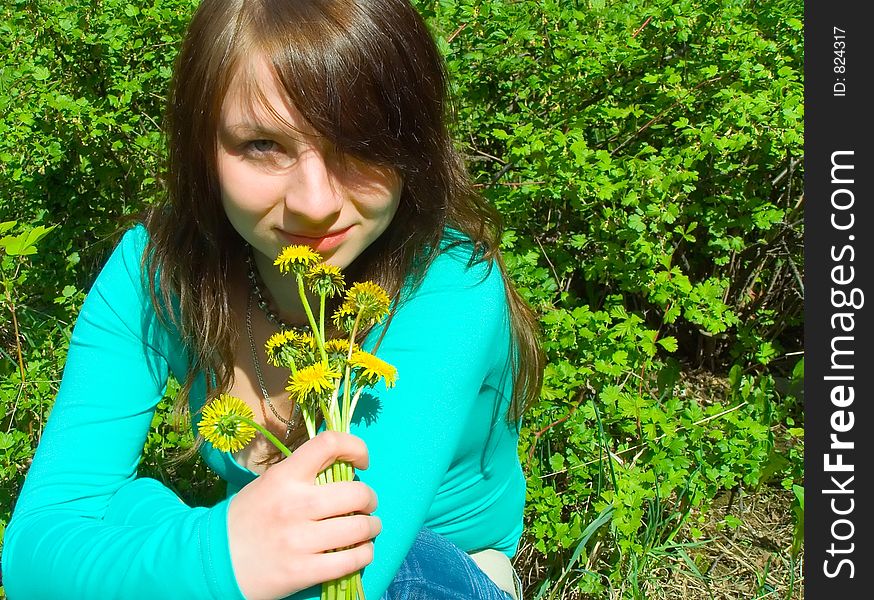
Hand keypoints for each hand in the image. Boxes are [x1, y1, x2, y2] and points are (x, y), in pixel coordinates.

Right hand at [227, 431, 380, 599]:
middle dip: (370, 498)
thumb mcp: (268, 484)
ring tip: (369, 528)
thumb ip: (302, 475)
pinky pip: (351, 560)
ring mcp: (299, 540)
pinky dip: (364, 554)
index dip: (356, 446)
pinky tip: (361, 551)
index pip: (328, 444)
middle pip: (356, 492)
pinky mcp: (303, 571)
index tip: (363, 461)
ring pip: (359, 528)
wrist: (213, 561)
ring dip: (372, 527)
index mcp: (284, 477)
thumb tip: (345, 469)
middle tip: (367, 504)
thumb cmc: (246, 518)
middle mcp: (294, 505)